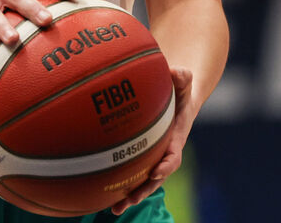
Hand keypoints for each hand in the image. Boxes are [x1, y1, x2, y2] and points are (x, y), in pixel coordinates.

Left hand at [111, 68, 194, 216]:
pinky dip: (115, 184)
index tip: (157, 171)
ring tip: (114, 209)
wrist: (173, 95)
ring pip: (140, 180)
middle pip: (155, 177)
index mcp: (175, 138)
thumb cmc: (176, 89)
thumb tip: (177, 71)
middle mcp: (162, 152)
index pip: (173, 156)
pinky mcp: (137, 154)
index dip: (166, 165)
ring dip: (129, 195)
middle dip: (144, 190)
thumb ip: (182, 78)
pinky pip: (127, 171)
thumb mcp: (182, 83)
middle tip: (130, 199)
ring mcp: (150, 155)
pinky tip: (98, 195)